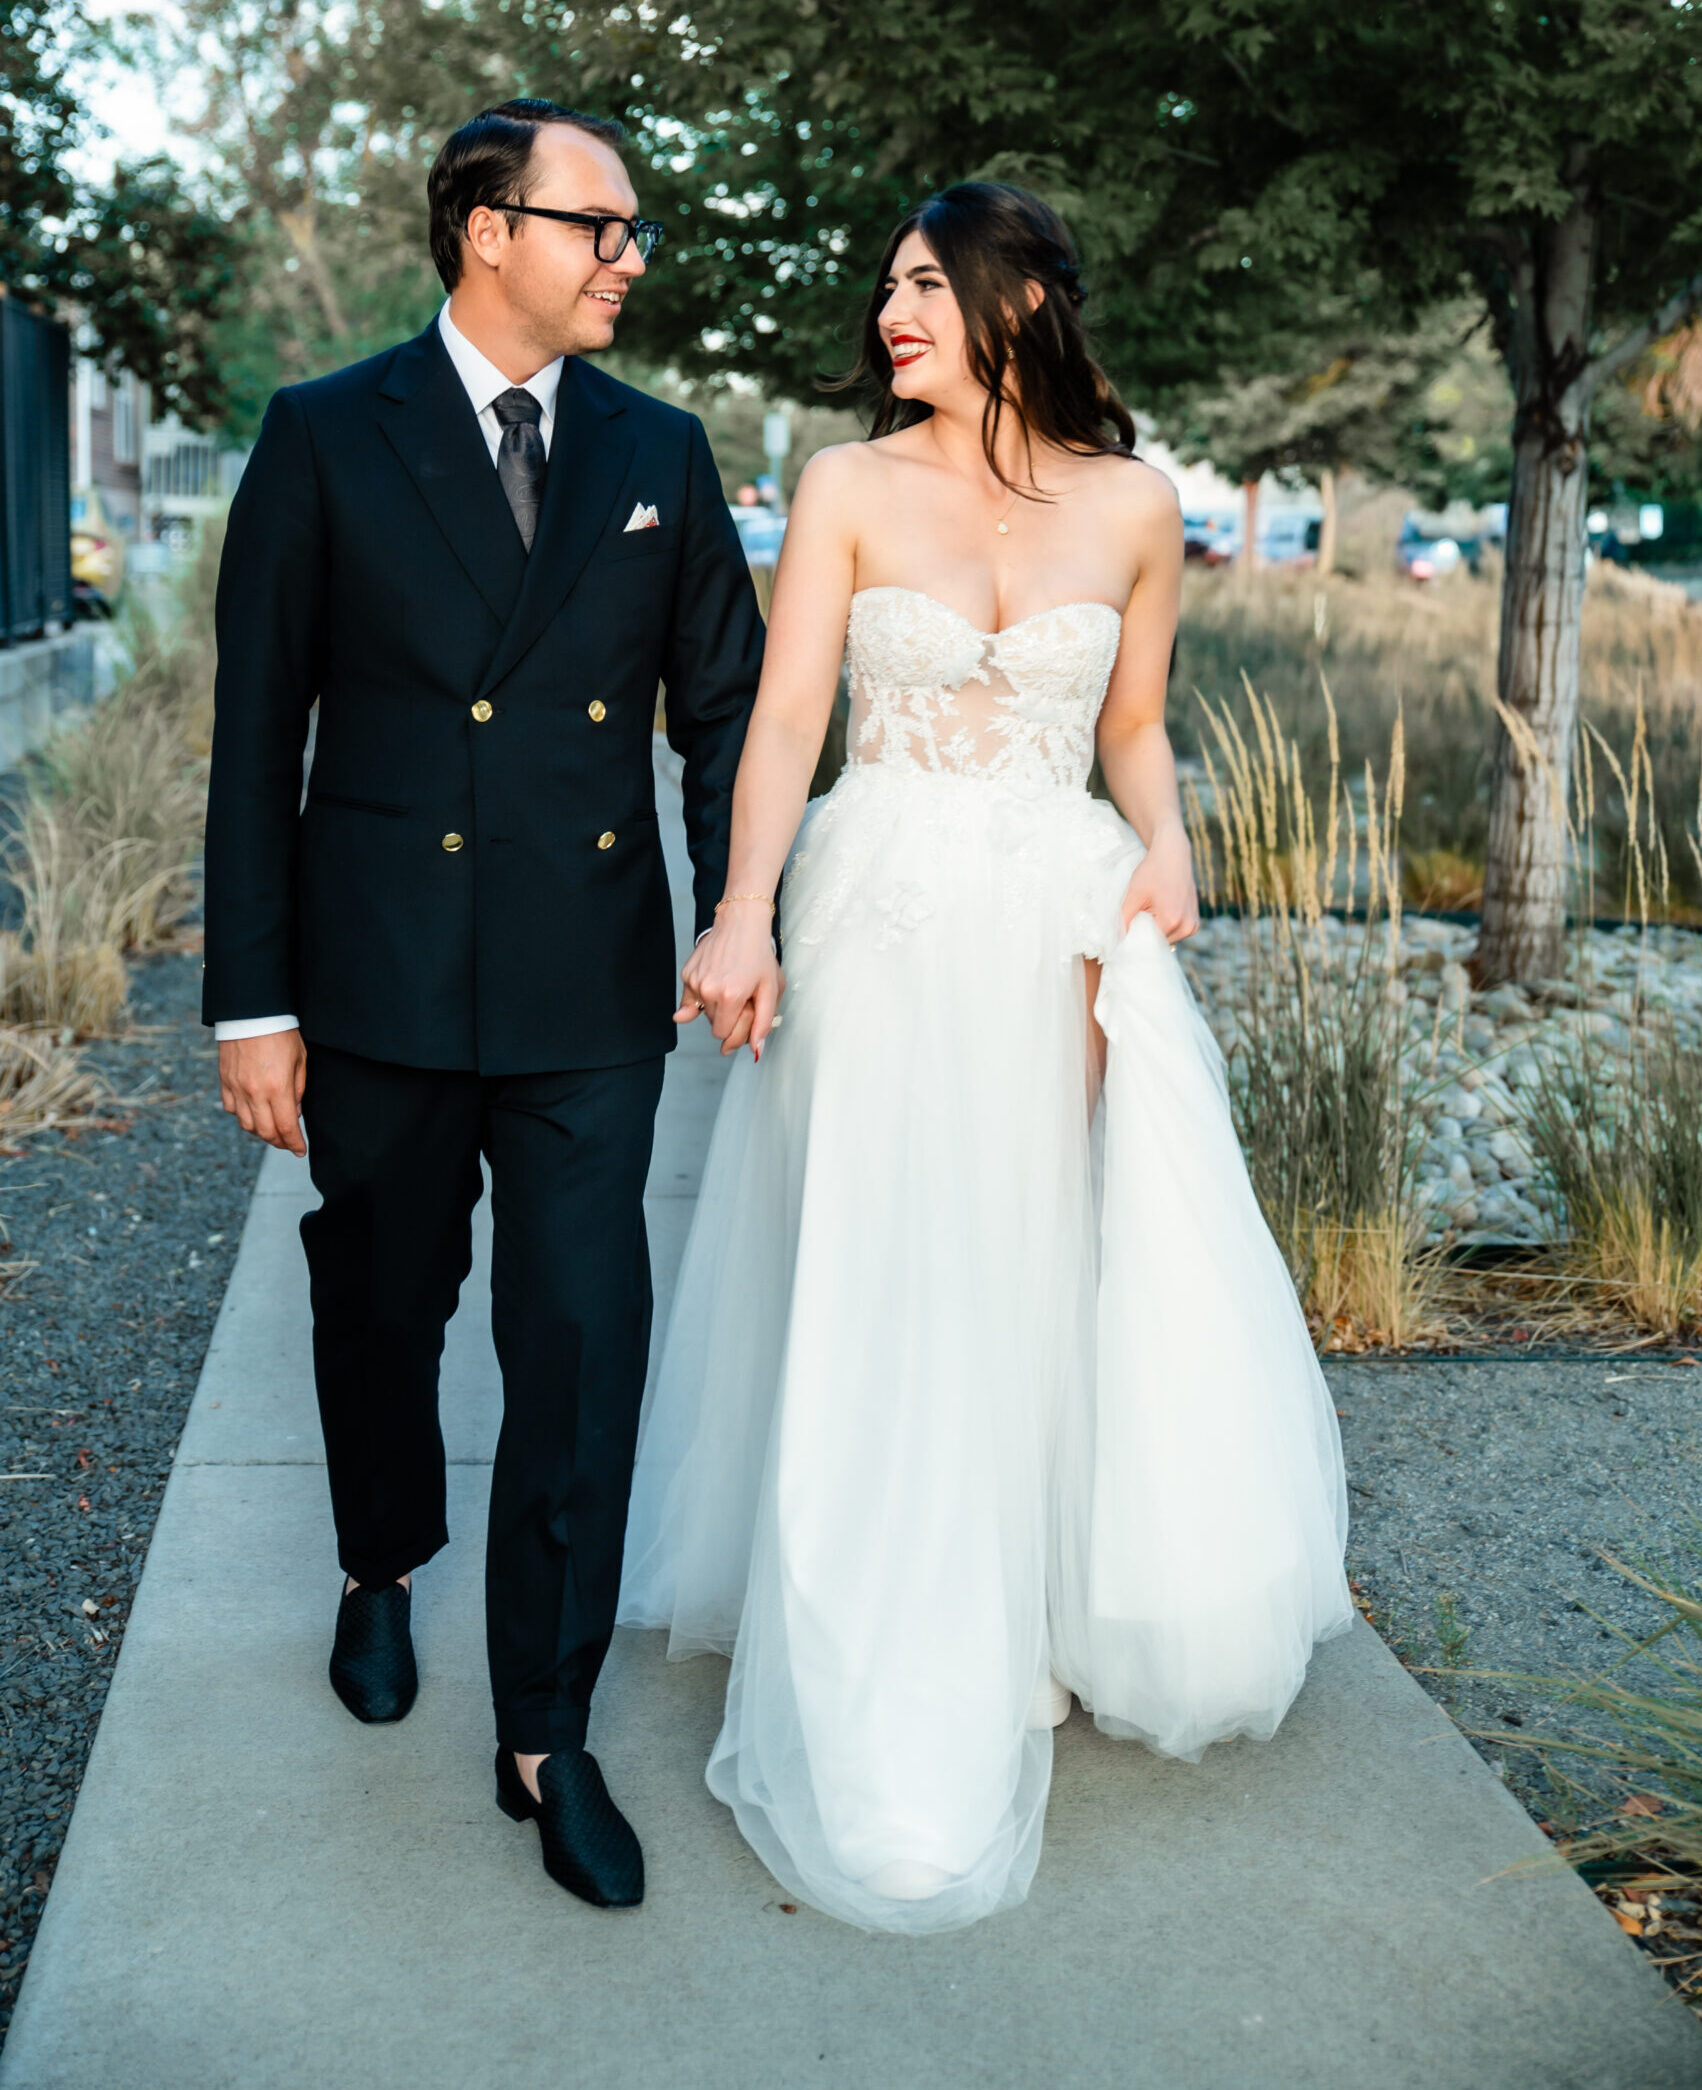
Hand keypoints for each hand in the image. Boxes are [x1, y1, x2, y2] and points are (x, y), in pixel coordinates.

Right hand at [219, 1029, 307, 1154]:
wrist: (251, 1012)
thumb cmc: (280, 1033)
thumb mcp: (300, 1061)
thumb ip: (297, 1090)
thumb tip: (294, 1114)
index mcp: (277, 1088)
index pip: (286, 1128)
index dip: (294, 1144)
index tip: (300, 1150)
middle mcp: (254, 1092)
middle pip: (265, 1132)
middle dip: (279, 1143)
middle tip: (289, 1143)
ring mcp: (236, 1088)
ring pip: (246, 1125)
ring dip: (261, 1133)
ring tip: (273, 1130)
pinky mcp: (225, 1081)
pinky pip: (231, 1109)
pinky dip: (243, 1116)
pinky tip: (253, 1113)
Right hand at [676, 905, 785, 1058]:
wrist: (741, 923)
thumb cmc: (758, 954)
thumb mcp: (771, 989)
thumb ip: (763, 1023)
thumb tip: (755, 1050)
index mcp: (730, 995)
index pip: (722, 1033)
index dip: (735, 1029)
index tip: (744, 1018)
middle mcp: (708, 989)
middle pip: (713, 1024)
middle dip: (729, 1017)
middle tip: (743, 998)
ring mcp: (694, 981)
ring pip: (703, 1013)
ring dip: (717, 1007)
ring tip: (732, 986)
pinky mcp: (687, 974)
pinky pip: (692, 999)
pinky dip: (704, 996)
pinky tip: (717, 982)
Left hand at [1120, 823, 1199, 945]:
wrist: (1174, 855)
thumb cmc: (1153, 871)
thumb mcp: (1134, 895)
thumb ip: (1124, 920)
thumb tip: (1117, 940)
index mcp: (1171, 921)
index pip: (1148, 943)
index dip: (1136, 938)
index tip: (1128, 930)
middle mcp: (1187, 926)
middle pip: (1159, 943)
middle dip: (1147, 934)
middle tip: (1139, 916)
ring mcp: (1193, 925)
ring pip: (1168, 939)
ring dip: (1157, 931)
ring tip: (1150, 911)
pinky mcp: (1195, 922)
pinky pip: (1176, 933)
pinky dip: (1167, 926)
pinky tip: (1160, 911)